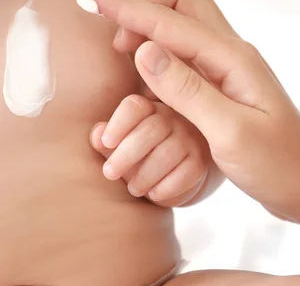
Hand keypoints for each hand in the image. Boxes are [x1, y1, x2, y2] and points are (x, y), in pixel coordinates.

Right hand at [76, 0, 299, 218]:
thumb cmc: (278, 165)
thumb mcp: (231, 132)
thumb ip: (187, 90)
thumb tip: (142, 49)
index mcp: (231, 58)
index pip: (168, 21)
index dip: (124, 8)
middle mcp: (229, 52)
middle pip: (180, 0)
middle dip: (141, 5)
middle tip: (112, 38)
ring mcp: (225, 66)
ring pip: (180, 23)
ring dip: (147, 27)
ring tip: (120, 50)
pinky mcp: (221, 83)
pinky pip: (182, 50)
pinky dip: (157, 50)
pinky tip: (144, 69)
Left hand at [90, 94, 210, 206]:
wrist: (173, 177)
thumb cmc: (140, 157)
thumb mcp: (120, 147)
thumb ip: (106, 140)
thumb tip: (97, 135)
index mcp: (149, 110)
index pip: (135, 106)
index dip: (119, 123)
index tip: (106, 143)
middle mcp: (173, 118)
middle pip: (152, 129)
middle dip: (126, 154)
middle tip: (109, 173)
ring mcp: (190, 139)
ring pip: (168, 153)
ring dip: (145, 175)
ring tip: (133, 188)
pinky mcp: (201, 162)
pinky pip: (186, 173)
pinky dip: (165, 188)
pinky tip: (153, 194)